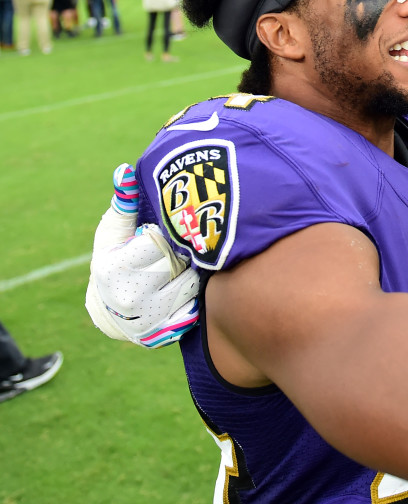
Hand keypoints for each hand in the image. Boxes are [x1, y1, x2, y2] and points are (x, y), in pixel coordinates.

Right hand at [85, 163, 199, 347]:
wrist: (114, 313)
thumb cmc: (115, 261)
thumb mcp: (112, 234)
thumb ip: (123, 203)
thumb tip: (125, 171)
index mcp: (115, 270)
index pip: (159, 242)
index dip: (165, 236)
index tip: (162, 236)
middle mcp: (132, 299)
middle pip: (180, 263)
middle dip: (182, 254)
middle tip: (175, 253)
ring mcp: (151, 320)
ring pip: (194, 284)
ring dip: (192, 274)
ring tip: (178, 272)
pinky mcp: (169, 332)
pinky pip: (199, 306)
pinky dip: (196, 297)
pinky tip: (184, 291)